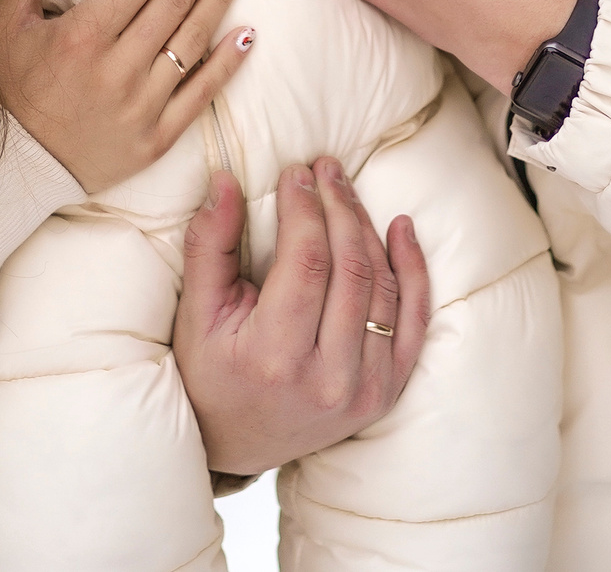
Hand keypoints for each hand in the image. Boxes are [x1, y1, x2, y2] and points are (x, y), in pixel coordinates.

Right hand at [0, 0, 253, 191]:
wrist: (16, 166)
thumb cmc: (9, 86)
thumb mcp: (5, 19)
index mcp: (80, 37)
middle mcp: (116, 70)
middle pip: (174, 1)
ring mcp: (140, 108)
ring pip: (192, 42)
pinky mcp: (156, 139)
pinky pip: (201, 96)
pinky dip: (228, 63)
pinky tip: (247, 33)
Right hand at [175, 160, 428, 475]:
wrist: (237, 443)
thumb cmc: (210, 374)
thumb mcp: (196, 314)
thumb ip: (210, 246)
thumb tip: (225, 180)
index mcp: (275, 358)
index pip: (307, 262)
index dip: (305, 208)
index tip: (296, 173)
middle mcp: (329, 378)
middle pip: (350, 269)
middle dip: (339, 207)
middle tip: (325, 168)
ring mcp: (366, 389)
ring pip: (382, 287)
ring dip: (368, 229)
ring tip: (346, 191)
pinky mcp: (387, 391)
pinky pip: (414, 320)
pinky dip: (413, 271)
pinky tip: (401, 229)